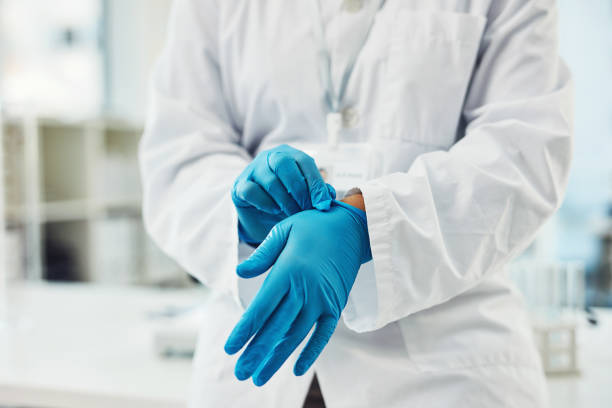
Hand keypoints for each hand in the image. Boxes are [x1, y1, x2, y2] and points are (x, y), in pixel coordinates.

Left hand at [224, 201, 370, 385]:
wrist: (354, 227)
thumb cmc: (314, 226)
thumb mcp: (284, 230)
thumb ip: (262, 255)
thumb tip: (239, 273)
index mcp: (287, 271)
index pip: (261, 309)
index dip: (244, 331)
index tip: (230, 349)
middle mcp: (304, 290)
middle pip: (276, 328)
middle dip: (256, 352)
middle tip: (240, 372)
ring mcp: (322, 300)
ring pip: (296, 335)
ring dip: (277, 357)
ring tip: (260, 376)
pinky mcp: (336, 305)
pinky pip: (323, 334)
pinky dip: (311, 352)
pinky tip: (297, 368)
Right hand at [232, 144, 335, 243]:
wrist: (261, 217)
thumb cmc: (287, 202)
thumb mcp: (305, 196)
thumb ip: (317, 193)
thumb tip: (330, 195)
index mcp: (289, 155)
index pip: (304, 161)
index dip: (315, 182)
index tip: (323, 203)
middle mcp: (269, 157)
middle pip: (284, 164)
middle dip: (299, 189)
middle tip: (307, 208)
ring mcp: (252, 170)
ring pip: (269, 179)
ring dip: (285, 200)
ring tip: (294, 214)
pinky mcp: (239, 186)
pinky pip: (252, 191)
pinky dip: (266, 202)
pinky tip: (275, 211)